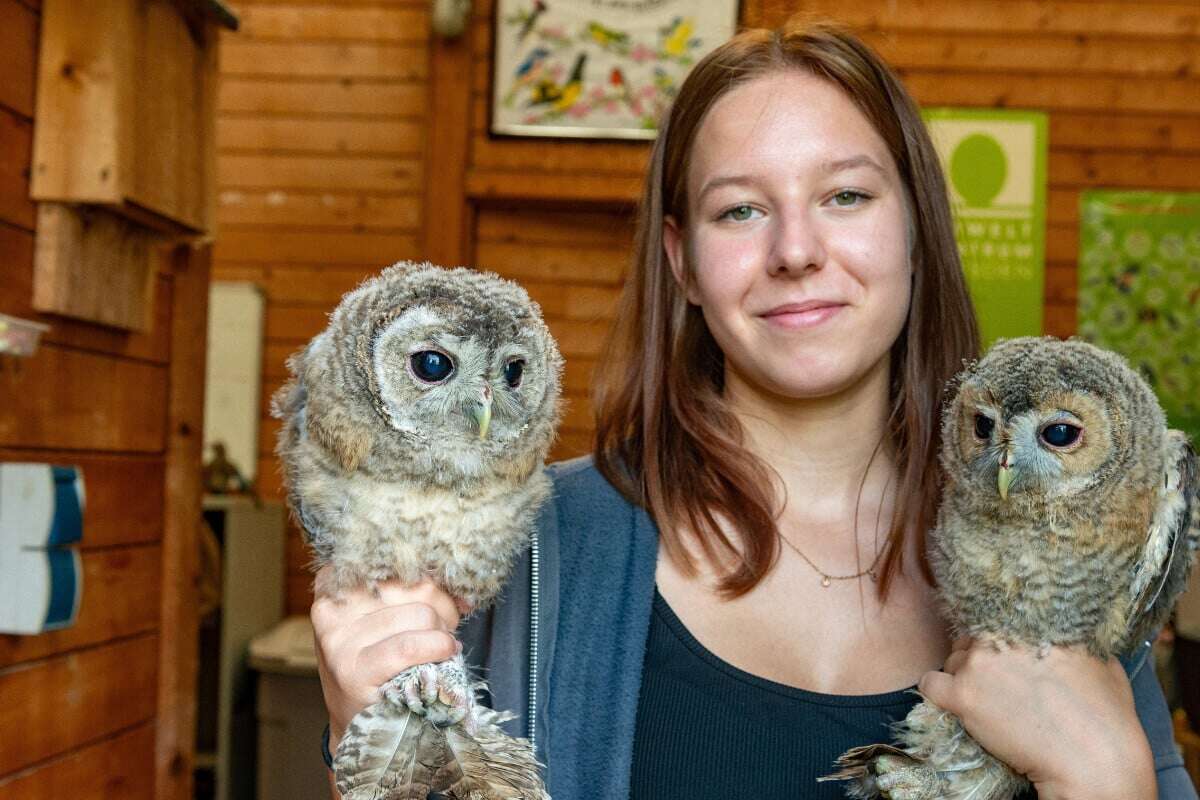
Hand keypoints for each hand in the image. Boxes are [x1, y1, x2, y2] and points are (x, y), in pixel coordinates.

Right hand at [310, 568, 461, 754]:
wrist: (361, 727)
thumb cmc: (379, 667)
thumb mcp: (384, 621)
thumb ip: (412, 595)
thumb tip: (465, 593)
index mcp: (336, 587)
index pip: (397, 561)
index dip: (428, 577)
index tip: (438, 597)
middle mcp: (333, 609)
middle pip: (415, 584)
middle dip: (442, 607)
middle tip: (443, 629)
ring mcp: (340, 641)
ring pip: (420, 613)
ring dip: (443, 631)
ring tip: (440, 647)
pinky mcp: (353, 670)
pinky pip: (410, 646)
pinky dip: (438, 648)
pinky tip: (443, 655)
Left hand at [918, 637, 1155, 799]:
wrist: (1092, 760)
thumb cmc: (1106, 717)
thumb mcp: (1100, 662)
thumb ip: (1073, 642)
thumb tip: (1068, 639)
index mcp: (1030, 622)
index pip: (994, 618)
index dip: (998, 641)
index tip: (1003, 657)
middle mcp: (1000, 635)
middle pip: (971, 640)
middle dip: (981, 660)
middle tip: (998, 685)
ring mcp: (979, 663)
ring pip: (952, 662)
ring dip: (963, 678)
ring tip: (987, 702)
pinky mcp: (963, 694)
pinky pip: (931, 685)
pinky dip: (939, 694)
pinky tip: (956, 705)